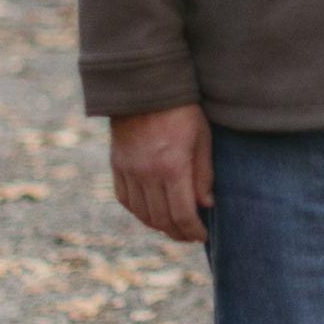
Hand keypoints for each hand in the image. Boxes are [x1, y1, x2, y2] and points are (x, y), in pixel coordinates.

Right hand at [109, 102, 212, 241]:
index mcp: (172, 167)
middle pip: (161, 219)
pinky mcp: (117, 165)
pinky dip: (139, 212)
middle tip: (190, 235)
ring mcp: (129, 171)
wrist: (146, 88)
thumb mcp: (202, 138)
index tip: (203, 235)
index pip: (182, 213)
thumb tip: (206, 205)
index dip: (193, 230)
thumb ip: (204, 174)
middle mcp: (147, 173)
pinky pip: (125, 199)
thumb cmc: (182, 110)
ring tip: (174, 227)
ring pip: (141, 213)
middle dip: (178, 232)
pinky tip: (152, 213)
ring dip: (159, 225)